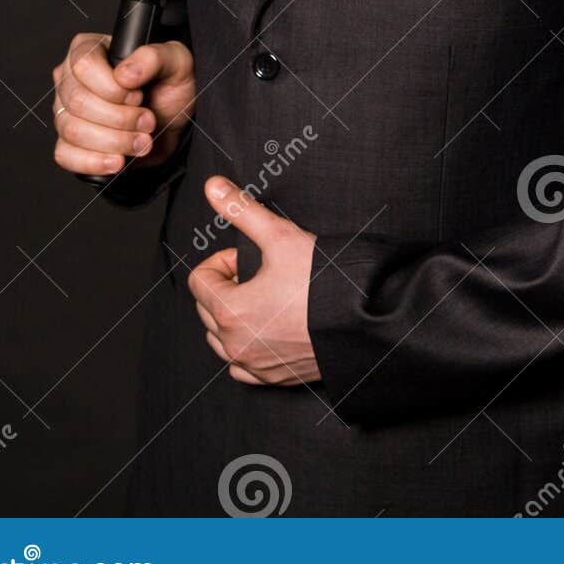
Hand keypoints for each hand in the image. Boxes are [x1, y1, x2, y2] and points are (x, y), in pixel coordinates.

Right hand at [51, 32, 195, 176]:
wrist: (175, 124)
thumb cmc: (171, 87)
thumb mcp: (176, 62)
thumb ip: (153, 58)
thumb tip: (124, 74)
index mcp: (89, 50)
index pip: (83, 65)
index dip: (112, 86)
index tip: (138, 96)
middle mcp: (71, 79)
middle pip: (78, 101)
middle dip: (120, 118)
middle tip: (147, 121)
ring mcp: (66, 112)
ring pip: (72, 130)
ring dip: (115, 141)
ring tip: (142, 141)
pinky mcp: (70, 143)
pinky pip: (65, 155)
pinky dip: (94, 162)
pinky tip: (118, 161)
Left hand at [188, 175, 319, 385]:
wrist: (364, 320)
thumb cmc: (323, 281)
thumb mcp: (280, 235)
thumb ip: (242, 210)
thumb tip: (213, 186)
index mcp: (230, 311)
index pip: (199, 280)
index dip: (223, 261)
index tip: (249, 257)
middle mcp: (236, 344)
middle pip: (206, 308)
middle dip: (226, 286)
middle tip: (261, 273)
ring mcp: (255, 365)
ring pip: (220, 339)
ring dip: (231, 317)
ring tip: (265, 298)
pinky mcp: (274, 378)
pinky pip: (241, 366)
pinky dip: (246, 346)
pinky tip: (268, 328)